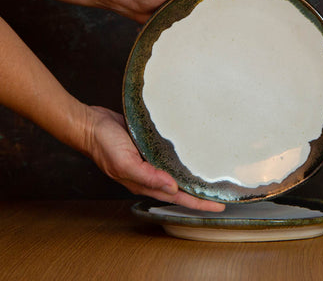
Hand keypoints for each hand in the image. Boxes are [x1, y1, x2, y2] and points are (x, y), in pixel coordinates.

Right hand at [84, 105, 224, 211]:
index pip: (177, 197)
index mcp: (144, 182)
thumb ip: (147, 176)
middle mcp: (149, 174)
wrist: (90, 125)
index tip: (218, 206)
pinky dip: (181, 159)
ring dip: (192, 177)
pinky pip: (168, 156)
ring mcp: (149, 160)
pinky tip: (190, 155)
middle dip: (200, 194)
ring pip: (175, 173)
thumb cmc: (103, 144)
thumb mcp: (125, 163)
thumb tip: (172, 188)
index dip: (198, 203)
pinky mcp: (149, 146)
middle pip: (180, 188)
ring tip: (211, 178)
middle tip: (222, 195)